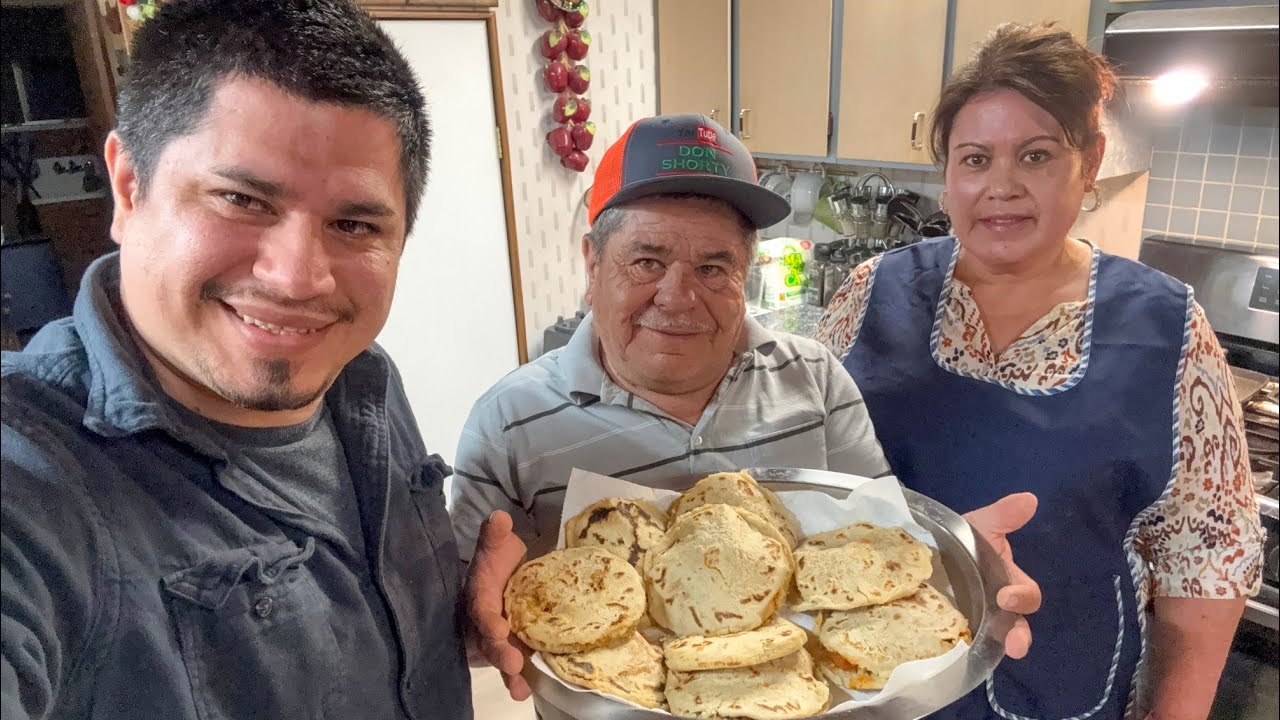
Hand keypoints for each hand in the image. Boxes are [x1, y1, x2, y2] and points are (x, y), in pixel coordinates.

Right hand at [464, 511, 530, 700]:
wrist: (503, 579)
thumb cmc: (498, 563)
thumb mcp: (497, 546)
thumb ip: (496, 535)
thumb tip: (499, 517)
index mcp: (481, 596)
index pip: (482, 609)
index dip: (489, 620)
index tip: (500, 627)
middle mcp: (487, 622)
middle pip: (490, 640)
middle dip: (500, 652)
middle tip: (513, 662)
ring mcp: (501, 639)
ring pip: (502, 658)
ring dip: (510, 673)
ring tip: (519, 688)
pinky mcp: (515, 649)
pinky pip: (516, 667)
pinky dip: (520, 681)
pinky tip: (526, 692)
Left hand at [963, 493, 1040, 659]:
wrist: (926, 545)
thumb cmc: (961, 537)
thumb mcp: (981, 524)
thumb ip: (1003, 515)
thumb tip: (1029, 499)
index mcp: (1006, 580)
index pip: (1026, 595)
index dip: (1022, 596)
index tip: (1007, 595)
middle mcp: (996, 603)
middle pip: (1016, 624)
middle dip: (1020, 634)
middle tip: (1016, 642)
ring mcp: (976, 616)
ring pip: (997, 638)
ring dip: (1004, 645)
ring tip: (1007, 654)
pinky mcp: (954, 626)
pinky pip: (966, 641)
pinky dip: (968, 648)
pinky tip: (962, 653)